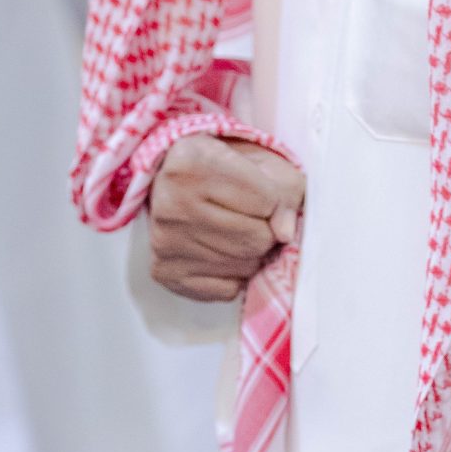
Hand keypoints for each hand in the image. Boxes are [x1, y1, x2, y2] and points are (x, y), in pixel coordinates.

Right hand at [147, 133, 304, 301]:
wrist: (178, 183)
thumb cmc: (225, 170)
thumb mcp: (262, 163)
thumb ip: (287, 192)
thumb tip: (284, 233)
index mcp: (192, 161)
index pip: (267, 201)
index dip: (275, 202)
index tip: (260, 193)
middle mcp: (171, 202)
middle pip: (256, 238)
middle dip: (265, 231)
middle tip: (250, 218)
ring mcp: (163, 241)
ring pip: (245, 266)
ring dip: (252, 254)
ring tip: (235, 232)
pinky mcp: (164, 272)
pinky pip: (226, 290)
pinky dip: (234, 275)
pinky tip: (220, 251)